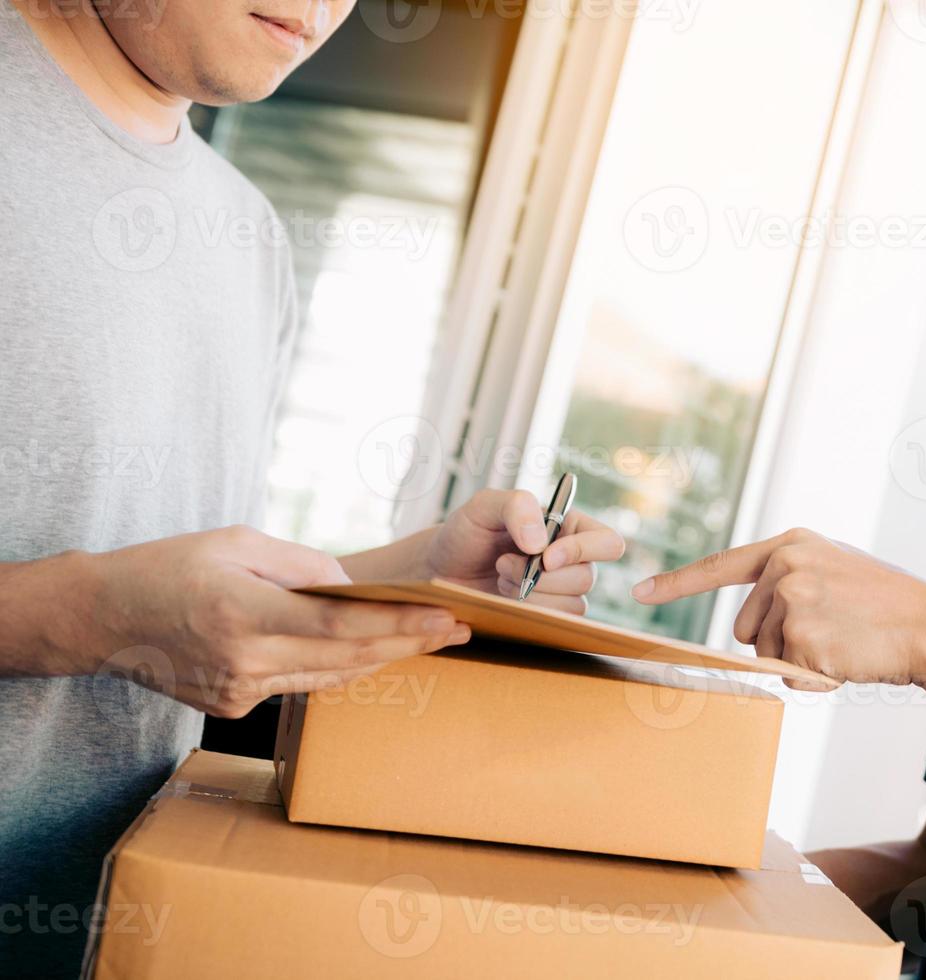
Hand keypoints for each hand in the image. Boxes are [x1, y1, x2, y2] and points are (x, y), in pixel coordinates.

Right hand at [78, 525, 473, 717]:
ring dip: (381, 657)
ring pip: (330, 676)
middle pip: (348, 657)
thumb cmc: (168, 566)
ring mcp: (239, 693)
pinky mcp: (234, 706)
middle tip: (460, 628)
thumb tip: (352, 587)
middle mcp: (244, 663)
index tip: (446, 616)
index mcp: (243, 615)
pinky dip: (337, 665)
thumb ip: (302, 565)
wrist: (100, 617)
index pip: (341, 627)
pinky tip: (369, 649)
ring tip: (429, 637)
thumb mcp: (237, 542)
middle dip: (410, 642)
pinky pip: (302, 684)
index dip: (400, 625)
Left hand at [425, 489, 624, 614]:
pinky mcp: (549, 616)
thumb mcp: (484, 505)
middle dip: (542, 577)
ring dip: (532, 595)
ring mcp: (562, 590)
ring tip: (502, 579)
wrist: (441, 570)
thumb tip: (542, 543)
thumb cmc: (465, 532)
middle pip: (588, 577)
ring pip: (574, 604)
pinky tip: (506, 598)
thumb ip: (517, 507)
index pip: (607, 542)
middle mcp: (573, 558)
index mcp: (569, 527)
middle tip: (503, 564)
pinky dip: (530, 613)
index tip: (546, 557)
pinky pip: (558, 623)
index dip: (584, 551)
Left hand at [631, 527, 925, 688]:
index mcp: (792, 544)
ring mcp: (792, 600)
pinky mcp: (801, 637)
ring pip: (764, 651)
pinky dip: (814, 676)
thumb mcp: (834, 570)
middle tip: (831, 632)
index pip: (722, 565)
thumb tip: (749, 632)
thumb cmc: (886, 607)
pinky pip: (786, 673)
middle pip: (746, 626)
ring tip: (842, 641)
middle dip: (779, 640)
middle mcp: (785, 566)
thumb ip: (789, 583)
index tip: (639, 591)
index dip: (677, 583)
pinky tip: (845, 658)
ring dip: (797, 659)